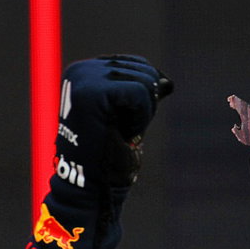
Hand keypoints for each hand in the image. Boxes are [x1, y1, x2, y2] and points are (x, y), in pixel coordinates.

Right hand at [54, 55, 172, 189]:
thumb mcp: (130, 116)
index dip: (146, 97)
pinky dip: (140, 116)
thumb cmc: (110, 153)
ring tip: (118, 130)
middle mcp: (82, 70)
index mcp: (86, 72)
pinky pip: (140, 92)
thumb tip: (167, 82)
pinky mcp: (92, 92)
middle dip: (145, 104)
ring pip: (145, 81)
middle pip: (144, 70)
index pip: (139, 65)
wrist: (91, 183)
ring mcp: (85, 79)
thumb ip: (144, 94)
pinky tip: (122, 131)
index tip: (123, 121)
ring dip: (142, 113)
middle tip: (120, 128)